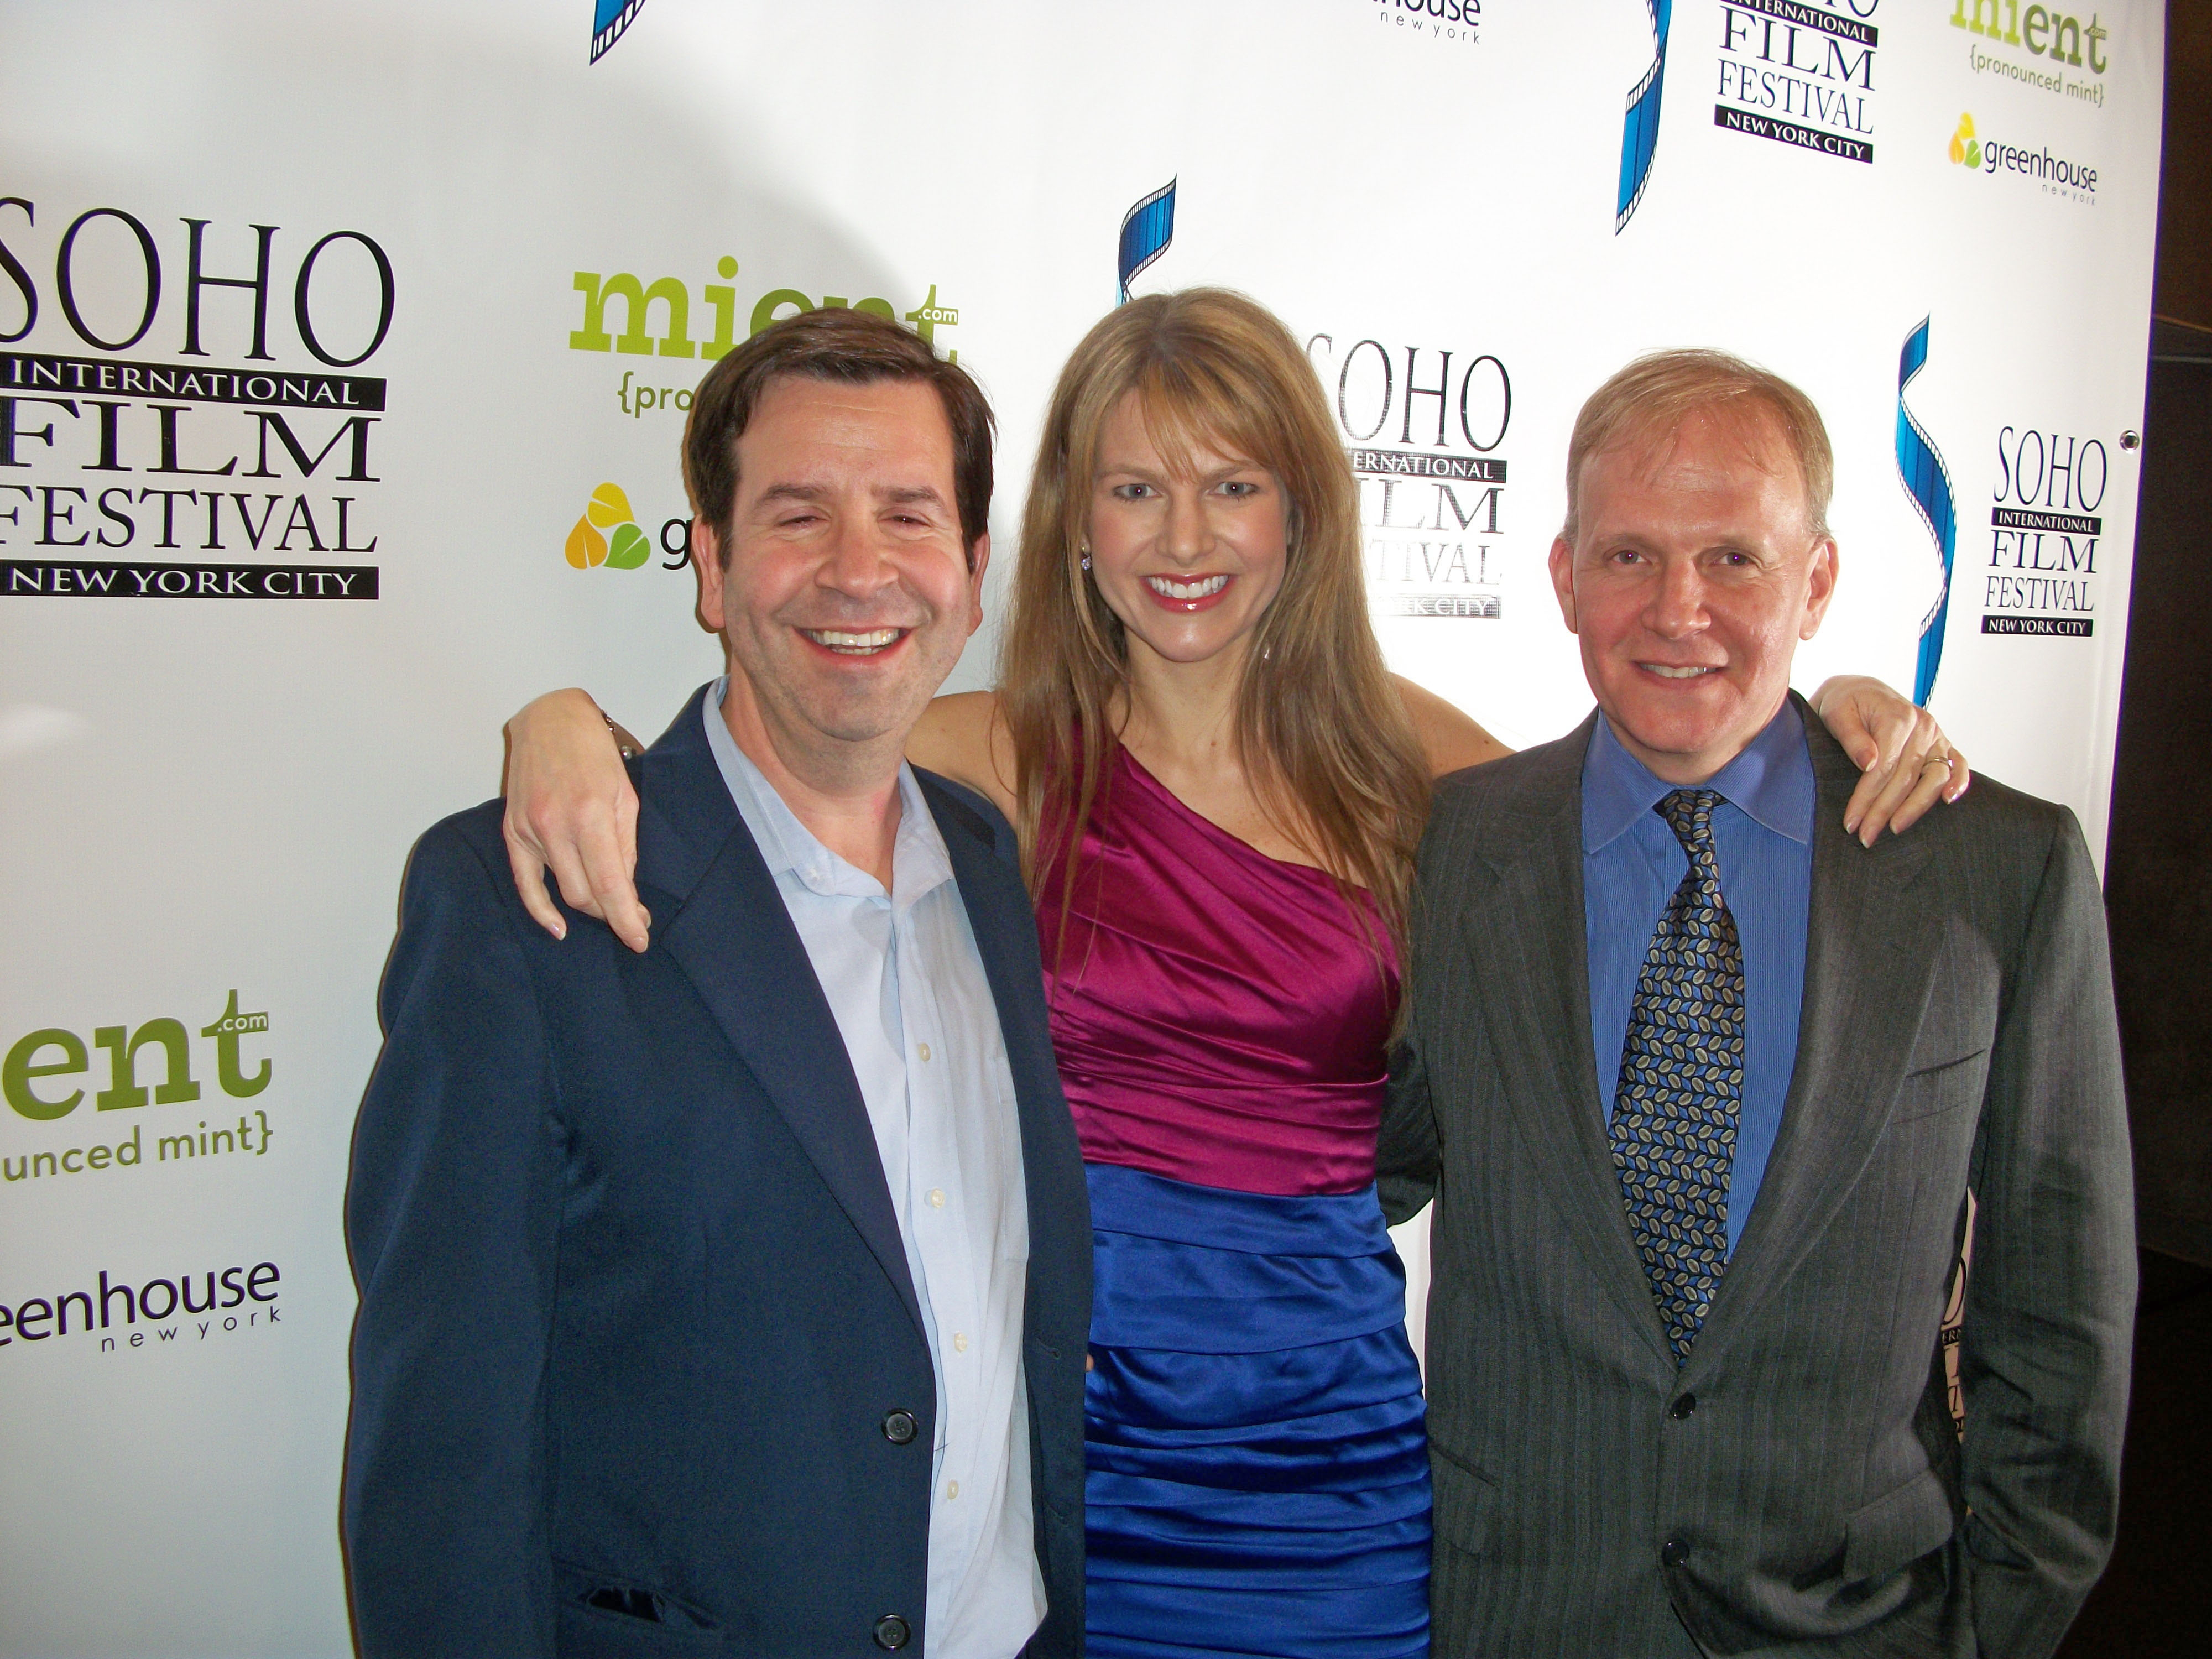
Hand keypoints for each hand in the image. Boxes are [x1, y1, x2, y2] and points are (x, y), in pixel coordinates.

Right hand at [501, 689, 651, 950]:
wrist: (550, 720)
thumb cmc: (594, 753)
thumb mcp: (625, 795)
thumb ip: (625, 846)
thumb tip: (626, 891)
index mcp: (590, 815)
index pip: (610, 884)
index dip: (625, 918)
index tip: (640, 939)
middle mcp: (555, 825)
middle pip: (584, 894)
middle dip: (611, 914)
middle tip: (633, 918)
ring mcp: (530, 829)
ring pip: (560, 890)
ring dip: (587, 907)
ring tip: (609, 911)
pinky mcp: (513, 830)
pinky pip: (524, 881)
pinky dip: (540, 909)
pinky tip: (558, 926)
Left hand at [1811, 676, 1970, 846]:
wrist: (1860, 691)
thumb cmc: (1845, 703)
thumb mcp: (1837, 713)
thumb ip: (1852, 737)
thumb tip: (1869, 762)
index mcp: (1897, 717)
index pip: (1884, 768)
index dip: (1867, 798)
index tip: (1852, 823)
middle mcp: (1922, 726)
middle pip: (1907, 777)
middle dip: (1885, 810)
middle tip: (1866, 837)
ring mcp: (1936, 735)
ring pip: (1935, 777)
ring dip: (1916, 806)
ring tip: (1895, 828)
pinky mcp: (1942, 743)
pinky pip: (1958, 764)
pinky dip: (1959, 782)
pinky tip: (1948, 801)